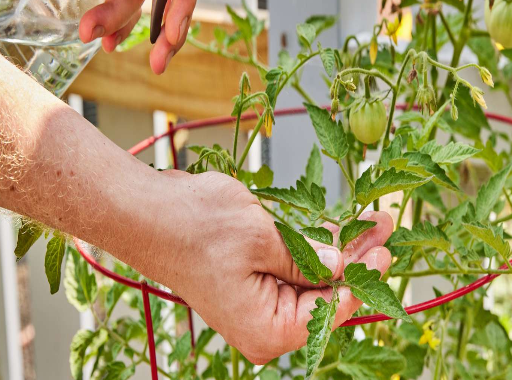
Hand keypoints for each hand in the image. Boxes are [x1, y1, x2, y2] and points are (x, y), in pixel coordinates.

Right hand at [133, 170, 392, 364]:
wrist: (148, 210)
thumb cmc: (194, 226)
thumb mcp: (262, 238)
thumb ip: (307, 257)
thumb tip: (341, 266)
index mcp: (267, 328)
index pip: (331, 308)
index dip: (363, 277)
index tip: (386, 250)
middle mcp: (263, 319)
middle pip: (323, 290)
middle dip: (356, 257)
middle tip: (383, 226)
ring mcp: (255, 296)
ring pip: (309, 273)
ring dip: (337, 246)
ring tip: (368, 221)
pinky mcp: (249, 273)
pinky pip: (290, 261)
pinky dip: (312, 242)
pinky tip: (334, 225)